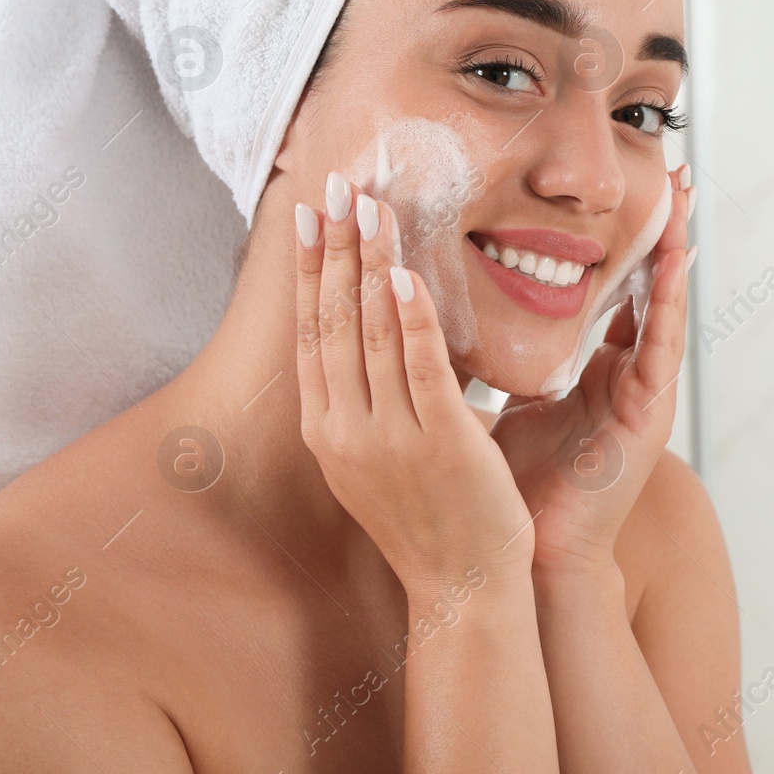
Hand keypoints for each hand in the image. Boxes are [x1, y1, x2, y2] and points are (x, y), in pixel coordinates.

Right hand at [294, 172, 533, 591]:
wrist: (464, 588)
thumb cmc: (432, 517)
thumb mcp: (382, 455)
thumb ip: (375, 397)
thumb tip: (381, 329)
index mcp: (329, 432)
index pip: (312, 333)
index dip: (310, 269)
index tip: (310, 214)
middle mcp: (346, 431)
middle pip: (332, 321)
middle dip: (333, 247)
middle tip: (335, 185)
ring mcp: (389, 438)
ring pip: (371, 335)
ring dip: (371, 265)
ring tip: (371, 207)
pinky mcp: (439, 443)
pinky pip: (419, 370)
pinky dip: (409, 320)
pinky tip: (406, 275)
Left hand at [490, 167, 693, 578]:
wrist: (532, 558)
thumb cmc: (517, 488)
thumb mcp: (512, 403)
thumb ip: (505, 359)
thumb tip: (460, 313)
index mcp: (599, 371)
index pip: (615, 288)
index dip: (622, 239)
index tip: (628, 187)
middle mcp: (630, 375)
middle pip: (649, 285)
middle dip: (663, 227)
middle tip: (678, 170)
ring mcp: (646, 393)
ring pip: (664, 304)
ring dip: (676, 247)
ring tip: (684, 195)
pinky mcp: (651, 415)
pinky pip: (662, 344)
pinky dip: (667, 299)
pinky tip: (674, 259)